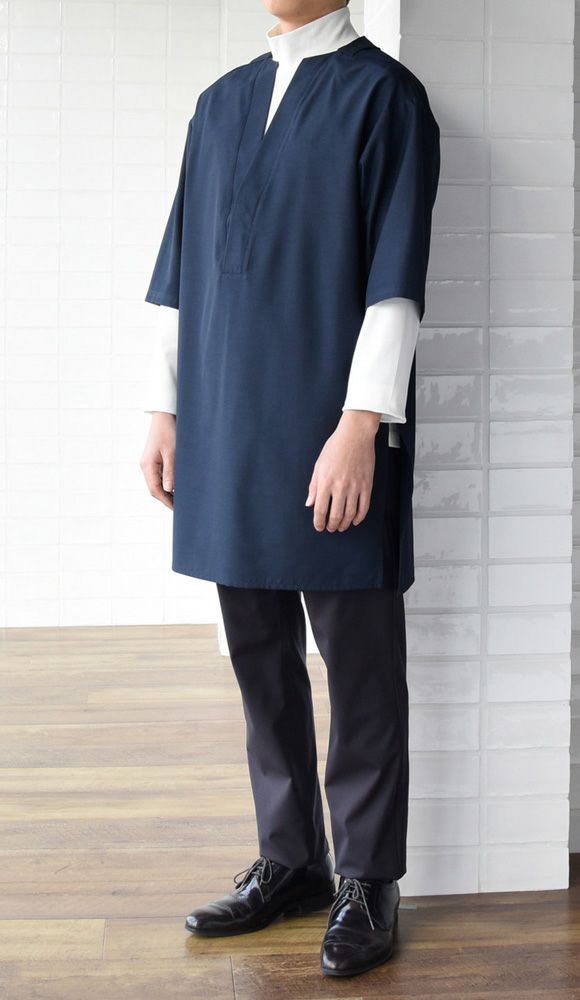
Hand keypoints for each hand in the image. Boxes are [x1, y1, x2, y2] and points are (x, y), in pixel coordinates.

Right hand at [140, 412, 175, 509]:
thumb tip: (169, 490)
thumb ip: (170, 471)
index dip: (165, 501)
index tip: (176, 508)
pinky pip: (159, 476)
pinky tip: (177, 486)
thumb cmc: (168, 431)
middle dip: (166, 498)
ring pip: (157, 483)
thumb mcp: (172, 452)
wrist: (164, 415)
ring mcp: (149, 463)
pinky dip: (167, 483)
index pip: (154, 490)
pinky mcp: (154, 459)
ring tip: (181, 498)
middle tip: (180, 506)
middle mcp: (146, 466)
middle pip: (154, 488)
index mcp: (147, 465)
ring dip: (167, 491)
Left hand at [305, 410, 380, 531]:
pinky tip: (355, 520)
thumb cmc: (335, 447)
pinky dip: (359, 517)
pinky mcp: (367, 485)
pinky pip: (364, 507)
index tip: (319, 527)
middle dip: (331, 526)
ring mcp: (355, 487)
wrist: (355, 435)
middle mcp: (340, 486)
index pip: (320, 510)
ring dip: (345, 524)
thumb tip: (310, 503)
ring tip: (341, 526)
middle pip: (336, 515)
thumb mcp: (319, 465)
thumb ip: (314, 486)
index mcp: (325, 482)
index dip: (319, 522)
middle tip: (330, 528)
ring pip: (350, 514)